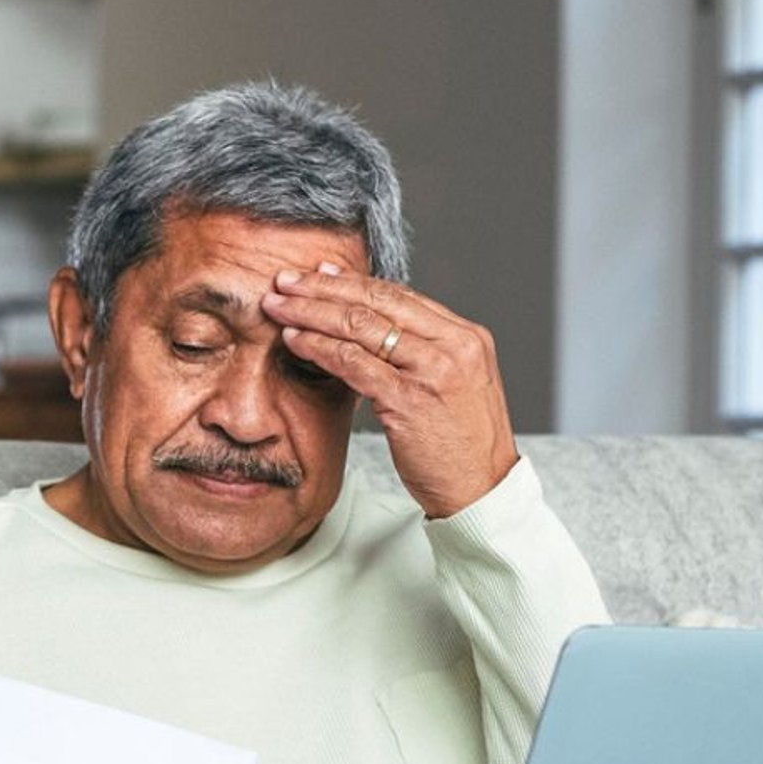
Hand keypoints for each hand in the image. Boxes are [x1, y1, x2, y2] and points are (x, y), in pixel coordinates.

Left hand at [261, 264, 518, 517]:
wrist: (483, 490)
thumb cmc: (462, 446)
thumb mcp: (454, 387)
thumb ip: (424, 356)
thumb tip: (380, 331)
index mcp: (466, 337)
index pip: (401, 295)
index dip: (355, 281)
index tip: (320, 273)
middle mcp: (453, 345)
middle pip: (377, 301)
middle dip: (324, 288)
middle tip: (285, 280)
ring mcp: (432, 371)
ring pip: (361, 326)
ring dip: (312, 313)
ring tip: (279, 308)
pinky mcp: (410, 400)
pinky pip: (354, 364)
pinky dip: (319, 348)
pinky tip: (295, 341)